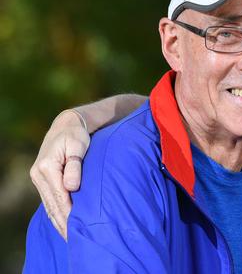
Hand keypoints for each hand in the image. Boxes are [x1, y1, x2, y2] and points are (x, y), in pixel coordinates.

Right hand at [30, 109, 89, 239]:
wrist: (67, 126)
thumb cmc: (76, 136)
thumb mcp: (78, 147)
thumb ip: (75, 167)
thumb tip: (72, 187)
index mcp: (47, 167)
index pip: (59, 196)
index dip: (68, 213)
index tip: (76, 227)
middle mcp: (38, 175)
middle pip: (52, 204)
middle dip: (62, 223)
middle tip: (74, 240)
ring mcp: (38, 178)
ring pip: (48, 205)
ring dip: (58, 221)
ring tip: (68, 237)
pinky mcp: (42, 180)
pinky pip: (48, 201)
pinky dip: (55, 213)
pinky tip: (61, 224)